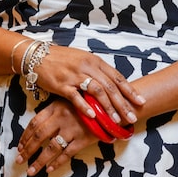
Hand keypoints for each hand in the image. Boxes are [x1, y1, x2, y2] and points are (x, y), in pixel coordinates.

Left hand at [15, 98, 97, 175]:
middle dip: (28, 150)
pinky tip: (49, 169)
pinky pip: (67, 153)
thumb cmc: (87, 102)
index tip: (19, 147)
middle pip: (39, 136)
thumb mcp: (68, 99)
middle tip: (19, 160)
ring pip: (51, 147)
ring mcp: (72, 129)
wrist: (110, 105)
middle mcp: (61, 118)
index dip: (25, 136)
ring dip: (39, 161)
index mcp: (55, 107)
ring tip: (31, 171)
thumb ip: (54, 110)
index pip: (34, 123)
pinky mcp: (83, 139)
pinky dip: (57, 162)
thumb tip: (38, 125)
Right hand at [29, 44, 144, 125]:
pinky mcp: (62, 84)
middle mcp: (87, 66)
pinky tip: (93, 116)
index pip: (116, 77)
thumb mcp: (82, 60)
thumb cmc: (61, 59)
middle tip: (132, 116)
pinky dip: (85, 107)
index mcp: (94, 60)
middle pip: (110, 86)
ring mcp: (74, 75)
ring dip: (108, 107)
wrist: (37, 56)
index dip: (129, 90)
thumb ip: (96, 71)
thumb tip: (112, 84)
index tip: (140, 102)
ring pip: (97, 91)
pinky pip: (76, 97)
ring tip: (116, 120)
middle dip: (123, 103)